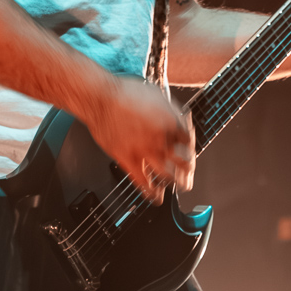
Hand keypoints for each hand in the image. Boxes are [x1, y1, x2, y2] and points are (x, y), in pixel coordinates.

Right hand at [85, 75, 194, 201]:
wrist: (100, 98)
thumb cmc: (125, 93)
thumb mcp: (159, 95)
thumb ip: (173, 113)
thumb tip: (183, 123)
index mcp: (171, 123)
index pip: (190, 143)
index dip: (190, 149)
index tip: (188, 153)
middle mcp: (161, 139)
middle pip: (185, 164)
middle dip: (188, 172)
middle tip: (188, 176)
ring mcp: (144, 151)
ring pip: (168, 176)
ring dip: (176, 183)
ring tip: (178, 186)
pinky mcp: (127, 160)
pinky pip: (143, 183)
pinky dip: (152, 193)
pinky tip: (155, 197)